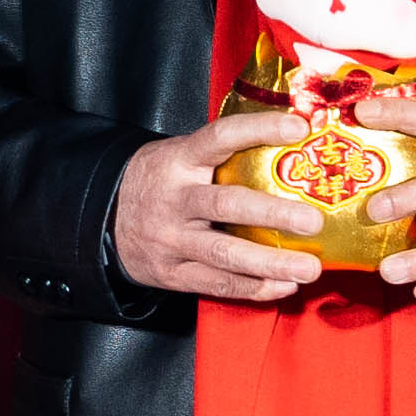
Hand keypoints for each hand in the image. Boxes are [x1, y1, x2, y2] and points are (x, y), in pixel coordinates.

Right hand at [111, 122, 329, 303]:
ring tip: (309, 269)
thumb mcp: (179, 154)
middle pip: (227, 206)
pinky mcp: (172, 273)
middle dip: (274, 215)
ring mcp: (172, 240)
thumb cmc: (160, 181)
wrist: (102, 215)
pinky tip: (284, 286)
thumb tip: (295, 139)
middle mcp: (175, 199)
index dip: (260, 129)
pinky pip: (218, 284)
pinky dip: (255, 288)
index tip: (299, 127)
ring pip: (225, 255)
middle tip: (313, 222)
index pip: (221, 137)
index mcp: (179, 160)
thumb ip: (224, 152)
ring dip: (272, 264)